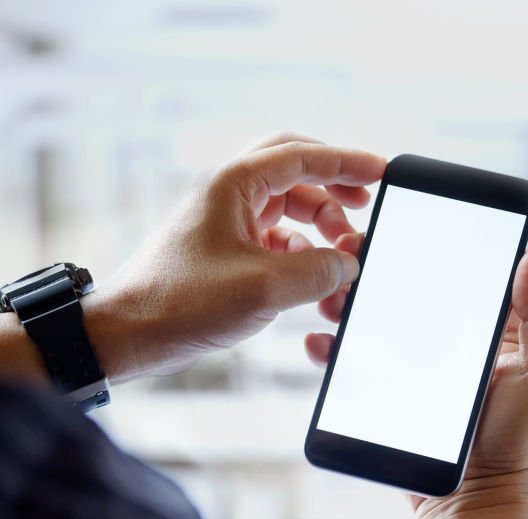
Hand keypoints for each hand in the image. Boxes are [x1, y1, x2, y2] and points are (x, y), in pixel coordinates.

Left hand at [81, 133, 385, 380]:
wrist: (129, 335)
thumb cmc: (182, 304)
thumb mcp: (265, 288)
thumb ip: (319, 271)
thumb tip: (349, 263)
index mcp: (233, 184)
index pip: (302, 156)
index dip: (347, 162)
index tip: (382, 172)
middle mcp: (228, 194)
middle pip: (295, 170)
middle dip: (334, 184)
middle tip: (365, 202)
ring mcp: (225, 220)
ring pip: (288, 205)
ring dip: (320, 224)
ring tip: (342, 254)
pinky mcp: (224, 248)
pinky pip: (276, 235)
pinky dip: (302, 249)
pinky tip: (312, 275)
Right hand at [307, 249, 527, 518]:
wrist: (476, 498)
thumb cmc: (522, 438)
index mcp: (497, 326)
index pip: (464, 269)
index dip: (436, 242)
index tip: (405, 221)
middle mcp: (456, 338)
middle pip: (412, 288)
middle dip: (379, 267)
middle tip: (353, 253)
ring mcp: (419, 364)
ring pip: (379, 317)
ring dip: (351, 300)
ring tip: (333, 297)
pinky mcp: (391, 388)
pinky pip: (358, 360)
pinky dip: (335, 346)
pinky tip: (322, 339)